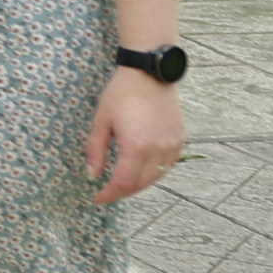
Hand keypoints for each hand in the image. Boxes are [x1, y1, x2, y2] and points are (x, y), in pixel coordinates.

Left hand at [84, 69, 182, 204]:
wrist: (150, 74)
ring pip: (156, 177)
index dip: (109, 195)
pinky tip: (141, 170)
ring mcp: (173, 145)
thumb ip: (96, 151)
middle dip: (122, 192)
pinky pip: (168, 166)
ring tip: (121, 183)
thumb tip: (92, 175)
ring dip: (138, 184)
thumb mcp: (101, 122)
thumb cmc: (121, 94)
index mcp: (137, 146)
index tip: (97, 199)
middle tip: (107, 192)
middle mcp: (158, 149)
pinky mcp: (180, 139)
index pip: (124, 183)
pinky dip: (154, 173)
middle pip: (141, 184)